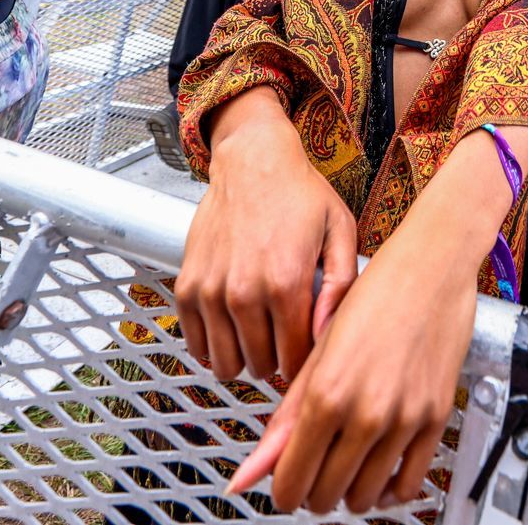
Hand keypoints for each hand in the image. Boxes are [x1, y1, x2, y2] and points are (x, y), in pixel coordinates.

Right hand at [175, 108, 357, 384]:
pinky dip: (212, 344)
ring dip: (243, 357)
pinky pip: (194, 344)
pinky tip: (231, 327)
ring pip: (225, 364)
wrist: (252, 161)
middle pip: (260, 366)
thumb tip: (328, 338)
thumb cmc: (300, 195)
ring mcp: (210, 291)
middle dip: (276, 360)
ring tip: (259, 335)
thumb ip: (340, 288)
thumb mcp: (340, 232)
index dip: (305, 364)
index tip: (308, 353)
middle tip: (285, 339)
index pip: (294, 360)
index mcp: (286, 284)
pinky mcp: (186, 286)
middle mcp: (243, 292)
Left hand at [227, 229, 475, 513]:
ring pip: (365, 498)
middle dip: (313, 490)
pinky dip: (389, 489)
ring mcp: (405, 419)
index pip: (292, 481)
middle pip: (326, 497)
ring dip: (349, 492)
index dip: (283, 490)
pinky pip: (408, 485)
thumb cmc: (373, 296)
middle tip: (316, 467)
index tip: (286, 482)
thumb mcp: (319, 352)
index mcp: (326, 394)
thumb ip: (286, 417)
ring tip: (347, 465)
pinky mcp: (436, 419)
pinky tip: (380, 468)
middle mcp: (366, 412)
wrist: (432, 266)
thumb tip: (249, 473)